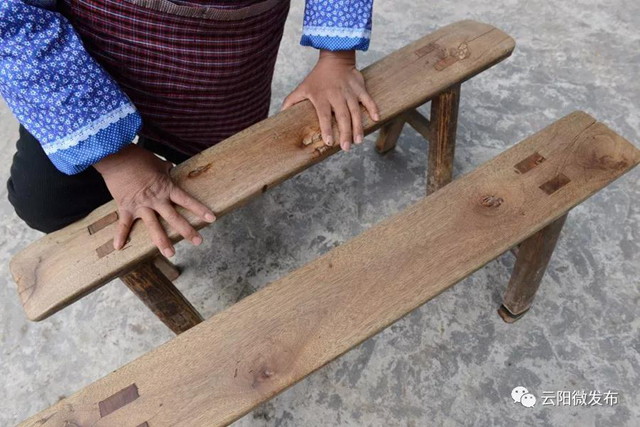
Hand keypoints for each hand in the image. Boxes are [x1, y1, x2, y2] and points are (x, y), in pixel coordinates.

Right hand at [94, 144, 215, 256]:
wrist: (117, 156)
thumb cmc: (138, 157)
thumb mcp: (158, 162)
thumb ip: (166, 169)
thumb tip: (171, 168)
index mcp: (166, 188)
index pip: (187, 200)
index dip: (200, 209)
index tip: (212, 218)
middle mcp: (156, 199)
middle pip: (174, 218)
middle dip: (187, 231)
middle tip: (198, 241)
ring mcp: (141, 205)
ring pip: (154, 227)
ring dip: (162, 241)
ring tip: (170, 254)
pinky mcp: (125, 207)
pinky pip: (123, 224)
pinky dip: (120, 235)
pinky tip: (119, 247)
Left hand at [282, 49, 379, 150]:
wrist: (335, 58)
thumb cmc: (318, 77)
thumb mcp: (303, 87)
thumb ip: (292, 101)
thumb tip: (280, 114)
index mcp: (322, 97)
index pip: (324, 115)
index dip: (326, 128)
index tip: (329, 142)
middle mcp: (336, 95)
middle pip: (342, 116)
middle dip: (344, 133)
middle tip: (346, 148)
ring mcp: (350, 92)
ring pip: (356, 111)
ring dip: (358, 127)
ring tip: (359, 141)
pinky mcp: (360, 88)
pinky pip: (368, 99)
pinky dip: (373, 108)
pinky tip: (376, 119)